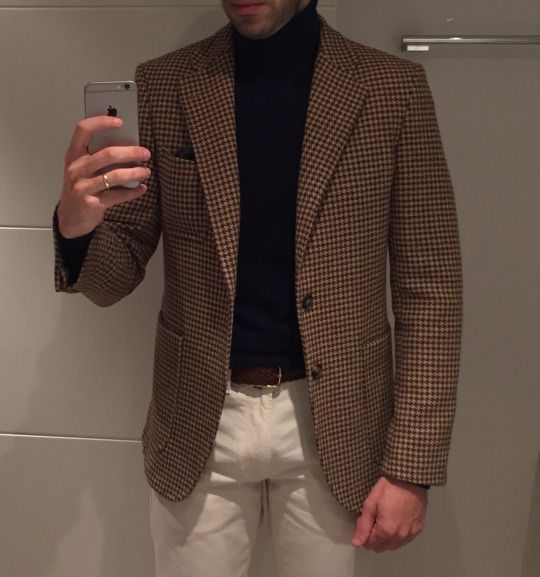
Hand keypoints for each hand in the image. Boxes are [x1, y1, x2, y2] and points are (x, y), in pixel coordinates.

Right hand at [57, 115, 151, 238]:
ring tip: (146, 172)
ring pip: (115, 176)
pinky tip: (142, 188)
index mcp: (73, 156)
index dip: (101, 122)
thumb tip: (128, 146)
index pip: (83, 130)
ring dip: (135, 173)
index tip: (119, 121)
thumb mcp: (83, 170)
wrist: (69, 219)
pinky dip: (133, 192)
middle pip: (107, 154)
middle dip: (131, 152)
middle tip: (146, 153)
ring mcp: (82, 187)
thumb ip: (98, 157)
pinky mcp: (92, 204)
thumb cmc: (81, 189)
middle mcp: (76, 169)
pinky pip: (118, 196)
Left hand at [351, 475, 427, 551]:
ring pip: (392, 546)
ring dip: (386, 538)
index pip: (369, 544)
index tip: (365, 520)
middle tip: (374, 519)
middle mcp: (399, 537)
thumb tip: (356, 542)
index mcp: (386, 531)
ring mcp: (410, 534)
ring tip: (386, 518)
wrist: (410, 479)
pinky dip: (398, 535)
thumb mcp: (371, 503)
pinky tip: (396, 520)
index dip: (364, 532)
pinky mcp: (418, 529)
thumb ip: (363, 525)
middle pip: (380, 547)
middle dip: (374, 537)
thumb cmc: (389, 488)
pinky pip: (404, 540)